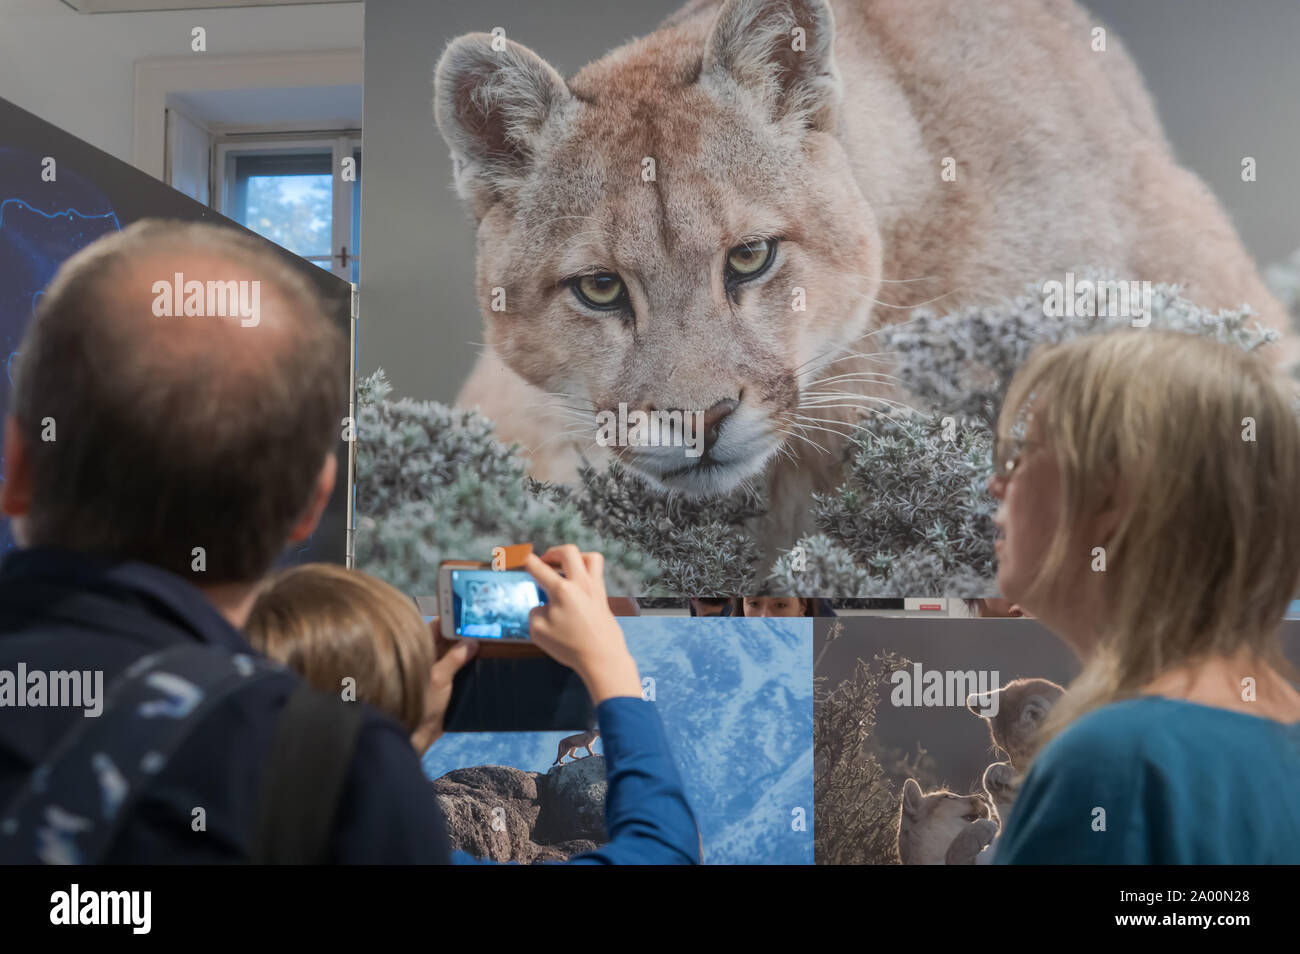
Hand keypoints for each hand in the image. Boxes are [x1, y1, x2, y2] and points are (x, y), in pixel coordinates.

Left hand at [411, 629, 477, 752]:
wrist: (417, 734)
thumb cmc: (420, 705)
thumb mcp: (439, 678)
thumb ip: (454, 658)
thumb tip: (471, 643)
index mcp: (420, 651)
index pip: (436, 627)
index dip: (452, 620)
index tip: (469, 615)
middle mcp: (429, 659)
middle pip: (449, 640)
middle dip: (464, 635)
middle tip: (484, 628)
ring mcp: (438, 672)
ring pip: (456, 655)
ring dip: (469, 651)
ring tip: (488, 643)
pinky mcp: (446, 685)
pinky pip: (460, 670)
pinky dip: (470, 666)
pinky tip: (483, 663)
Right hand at [524, 545, 641, 703]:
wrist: (602, 658)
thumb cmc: (570, 646)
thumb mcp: (538, 631)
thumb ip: (535, 612)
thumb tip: (544, 605)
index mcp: (561, 590)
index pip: (537, 567)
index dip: (522, 559)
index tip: (513, 555)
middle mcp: (581, 583)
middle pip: (568, 551)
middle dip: (552, 552)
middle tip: (544, 563)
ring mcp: (595, 588)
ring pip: (590, 557)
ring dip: (574, 558)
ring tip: (565, 569)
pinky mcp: (604, 597)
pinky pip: (596, 573)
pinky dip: (584, 572)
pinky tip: (576, 587)